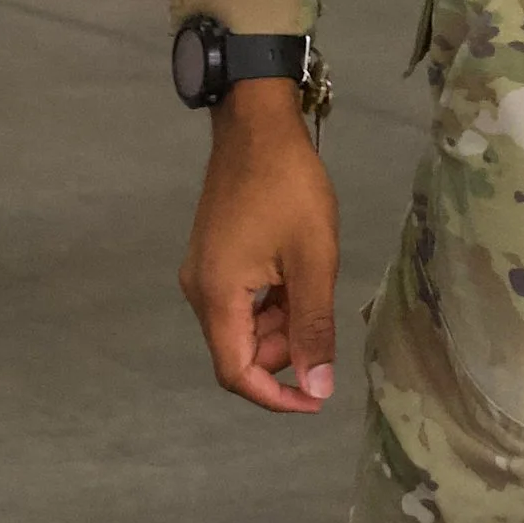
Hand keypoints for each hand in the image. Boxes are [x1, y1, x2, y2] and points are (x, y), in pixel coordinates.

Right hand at [179, 80, 338, 412]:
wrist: (257, 124)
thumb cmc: (288, 188)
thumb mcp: (312, 260)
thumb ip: (313, 328)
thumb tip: (317, 388)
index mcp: (217, 296)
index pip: (236, 373)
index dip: (276, 396)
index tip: (317, 397)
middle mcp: (200, 290)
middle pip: (239, 350)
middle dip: (284, 354)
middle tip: (324, 326)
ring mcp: (203, 271)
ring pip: (243, 325)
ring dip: (281, 325)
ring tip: (314, 291)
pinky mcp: (213, 255)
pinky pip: (241, 300)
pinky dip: (272, 304)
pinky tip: (299, 278)